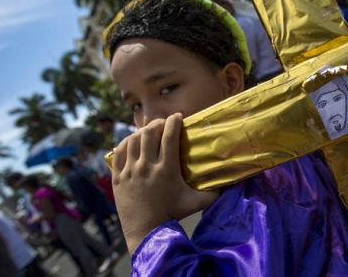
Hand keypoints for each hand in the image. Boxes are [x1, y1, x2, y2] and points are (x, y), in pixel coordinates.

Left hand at [112, 113, 218, 252]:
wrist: (145, 230)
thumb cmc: (172, 214)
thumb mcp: (195, 203)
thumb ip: (213, 193)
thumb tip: (230, 184)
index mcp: (166, 169)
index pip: (169, 136)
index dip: (174, 121)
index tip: (178, 116)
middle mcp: (147, 166)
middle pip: (149, 132)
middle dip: (158, 123)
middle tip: (164, 124)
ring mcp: (130, 171)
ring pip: (133, 139)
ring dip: (142, 132)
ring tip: (149, 132)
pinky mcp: (117, 176)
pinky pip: (119, 151)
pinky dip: (126, 142)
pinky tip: (133, 142)